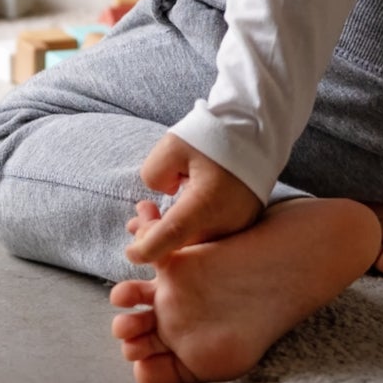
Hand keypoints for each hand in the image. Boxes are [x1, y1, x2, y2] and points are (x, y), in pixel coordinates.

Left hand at [126, 133, 262, 264]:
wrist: (251, 129)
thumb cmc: (211, 135)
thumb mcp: (171, 147)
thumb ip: (155, 175)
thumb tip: (163, 194)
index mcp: (208, 202)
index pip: (173, 235)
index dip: (147, 248)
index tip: (131, 253)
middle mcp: (227, 221)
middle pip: (185, 245)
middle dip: (155, 239)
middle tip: (134, 223)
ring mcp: (239, 225)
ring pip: (198, 246)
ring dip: (171, 237)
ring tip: (146, 219)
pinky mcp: (243, 223)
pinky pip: (213, 238)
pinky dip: (190, 233)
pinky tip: (171, 219)